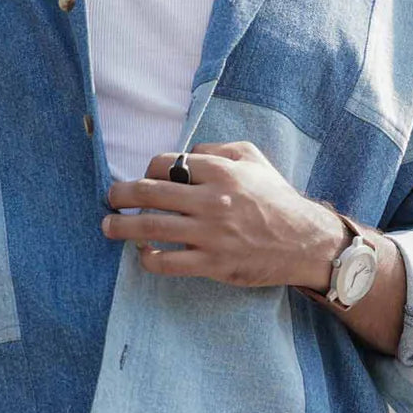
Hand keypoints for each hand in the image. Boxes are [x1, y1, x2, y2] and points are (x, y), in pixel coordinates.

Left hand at [100, 140, 344, 288]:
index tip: (144, 179)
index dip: (147, 170)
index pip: (164, 165)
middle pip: (147, 193)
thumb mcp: (253, 158)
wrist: (305, 241)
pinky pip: (167, 263)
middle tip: (111, 198)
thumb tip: (184, 154)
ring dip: (120, 227)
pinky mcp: (212, 263)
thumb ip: (217, 149)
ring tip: (108, 227)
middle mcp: (211, 200)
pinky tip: (143, 254)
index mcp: (219, 171)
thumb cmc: (276, 198)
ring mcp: (210, 234)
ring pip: (149, 228)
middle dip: (119, 194)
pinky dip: (147, 259)